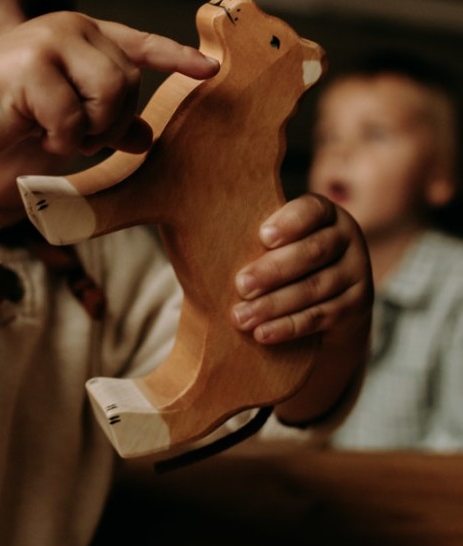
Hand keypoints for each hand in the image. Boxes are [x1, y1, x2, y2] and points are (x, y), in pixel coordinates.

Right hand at [0, 11, 219, 158]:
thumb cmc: (10, 108)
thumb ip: (103, 120)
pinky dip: (61, 140)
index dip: (175, 57)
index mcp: (81, 33)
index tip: (210, 70)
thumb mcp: (65, 113)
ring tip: (58, 134)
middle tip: (78, 136)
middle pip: (127, 82)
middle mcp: (69, 27)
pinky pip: (72, 117)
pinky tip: (36, 134)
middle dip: (108, 121)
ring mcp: (49, 41)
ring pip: (109, 94)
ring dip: (89, 130)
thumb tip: (143, 138)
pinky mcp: (30, 65)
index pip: (138, 43)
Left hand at [230, 193, 372, 426]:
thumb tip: (187, 225)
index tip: (262, 237)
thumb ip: (253, 232)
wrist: (329, 295)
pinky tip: (261, 334)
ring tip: (240, 317)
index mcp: (325, 213)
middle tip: (240, 285)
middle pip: (312, 253)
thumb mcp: (276, 238)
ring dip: (274, 305)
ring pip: (315, 289)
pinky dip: (289, 327)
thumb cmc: (283, 256)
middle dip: (273, 270)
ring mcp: (358, 273)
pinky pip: (321, 317)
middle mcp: (348, 239)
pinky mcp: (357, 307)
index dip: (290, 222)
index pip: (312, 210)